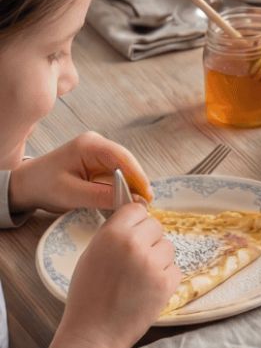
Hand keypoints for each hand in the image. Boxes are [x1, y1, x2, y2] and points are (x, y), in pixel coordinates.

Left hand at [8, 133, 152, 213]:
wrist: (25, 186)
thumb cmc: (44, 186)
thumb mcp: (73, 194)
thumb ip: (104, 196)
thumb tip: (134, 200)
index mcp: (90, 145)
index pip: (122, 158)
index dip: (137, 176)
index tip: (147, 196)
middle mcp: (97, 144)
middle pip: (126, 162)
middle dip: (136, 181)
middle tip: (146, 203)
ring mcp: (97, 152)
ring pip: (123, 168)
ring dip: (130, 185)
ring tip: (138, 203)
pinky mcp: (97, 162)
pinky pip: (115, 173)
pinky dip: (121, 186)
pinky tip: (125, 199)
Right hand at [45, 204, 178, 347]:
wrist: (93, 334)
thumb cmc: (87, 295)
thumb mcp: (91, 255)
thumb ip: (113, 235)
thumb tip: (133, 220)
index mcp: (113, 234)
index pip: (137, 209)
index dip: (135, 222)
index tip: (133, 234)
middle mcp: (135, 244)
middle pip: (156, 226)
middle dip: (148, 240)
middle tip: (136, 260)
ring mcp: (153, 263)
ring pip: (168, 247)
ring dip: (158, 259)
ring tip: (139, 278)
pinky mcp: (166, 282)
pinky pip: (174, 269)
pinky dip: (165, 278)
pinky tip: (148, 290)